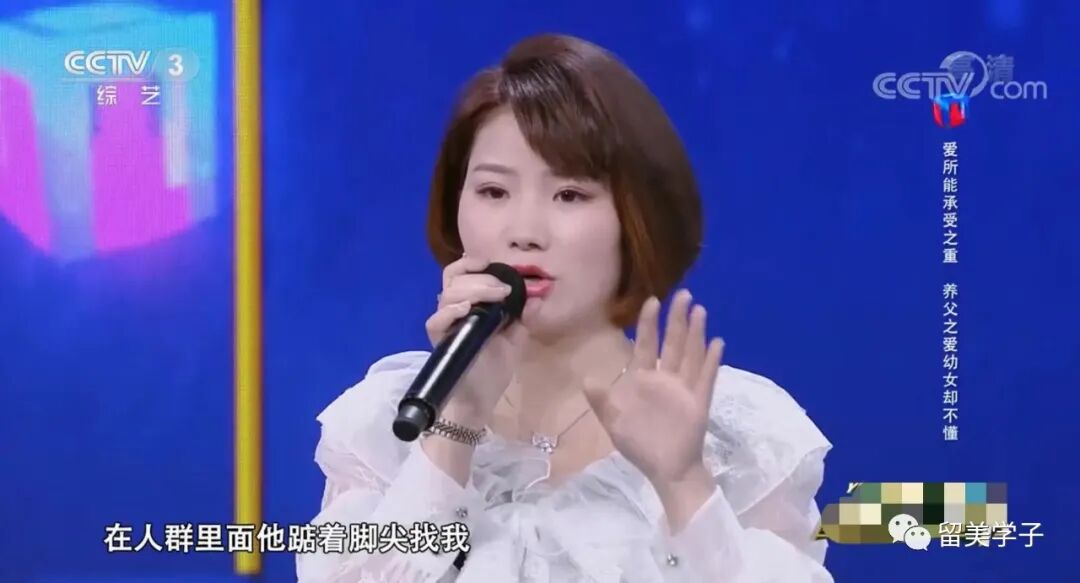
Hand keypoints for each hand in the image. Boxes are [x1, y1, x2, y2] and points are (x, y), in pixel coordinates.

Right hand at [425, 255, 527, 424]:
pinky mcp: (439, 342)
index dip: (473, 263)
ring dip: (474, 289)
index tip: (494, 265)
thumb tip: (536, 296)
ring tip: (496, 296)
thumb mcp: (515, 340)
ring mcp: (445, 326)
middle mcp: (452, 311)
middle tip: (504, 289)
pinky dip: (450, 311)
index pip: (460, 274)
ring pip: (447, 294)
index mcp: (468, 305)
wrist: (480, 400)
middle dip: (482, 277)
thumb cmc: (492, 370)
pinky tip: (467, 309)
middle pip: (454, 278)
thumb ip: (523, 318)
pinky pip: (435, 320)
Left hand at [582, 290, 723, 487]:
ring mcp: (683, 388)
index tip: (653, 300)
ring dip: (696, 334)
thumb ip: (601, 400)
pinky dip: (712, 361)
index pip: (646, 344)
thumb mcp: (613, 422)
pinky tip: (718, 342)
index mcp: (643, 379)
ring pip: (691, 355)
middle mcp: (665, 378)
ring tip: (701, 311)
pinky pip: (706, 378)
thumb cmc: (638, 444)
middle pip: (673, 343)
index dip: (649, 323)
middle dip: (677, 319)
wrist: (664, 470)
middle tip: (685, 294)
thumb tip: (587, 379)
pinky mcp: (698, 402)